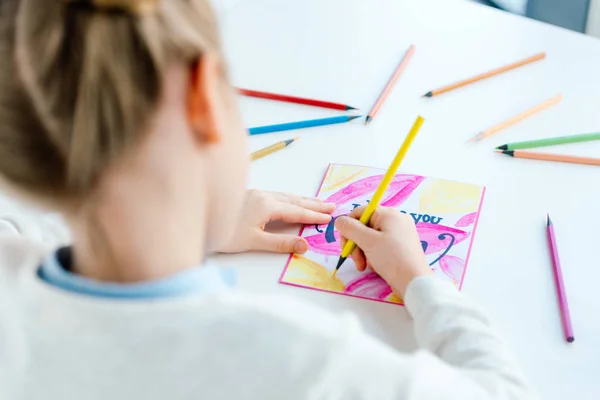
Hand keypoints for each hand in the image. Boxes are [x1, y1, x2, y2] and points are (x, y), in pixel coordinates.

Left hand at [219, 190, 334, 253]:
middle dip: (314, 204)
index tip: (330, 217)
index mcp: (267, 206)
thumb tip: (305, 245)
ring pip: (286, 196)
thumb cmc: (224, 233)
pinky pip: (277, 195)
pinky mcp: (249, 195)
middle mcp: (264, 196)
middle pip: (294, 200)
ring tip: (318, 202)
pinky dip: (290, 198)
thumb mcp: (254, 242)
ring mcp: (256, 194)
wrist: (197, 219)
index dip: (314, 216)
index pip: (297, 211)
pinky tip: (291, 200)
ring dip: (303, 199)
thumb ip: (280, 243)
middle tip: (332, 205)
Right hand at [335, 206, 431, 297]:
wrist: (414, 282)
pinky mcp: (402, 246)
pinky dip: (374, 255)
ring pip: (371, 238)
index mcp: (388, 214)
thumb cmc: (391, 258)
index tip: (346, 246)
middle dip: (356, 244)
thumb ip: (350, 228)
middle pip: (364, 226)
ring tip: (365, 266)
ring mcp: (400, 233)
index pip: (359, 213)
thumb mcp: (367, 241)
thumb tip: (339, 221)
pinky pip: (381, 246)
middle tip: (356, 261)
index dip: (349, 228)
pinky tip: (376, 266)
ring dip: (363, 252)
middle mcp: (395, 220)